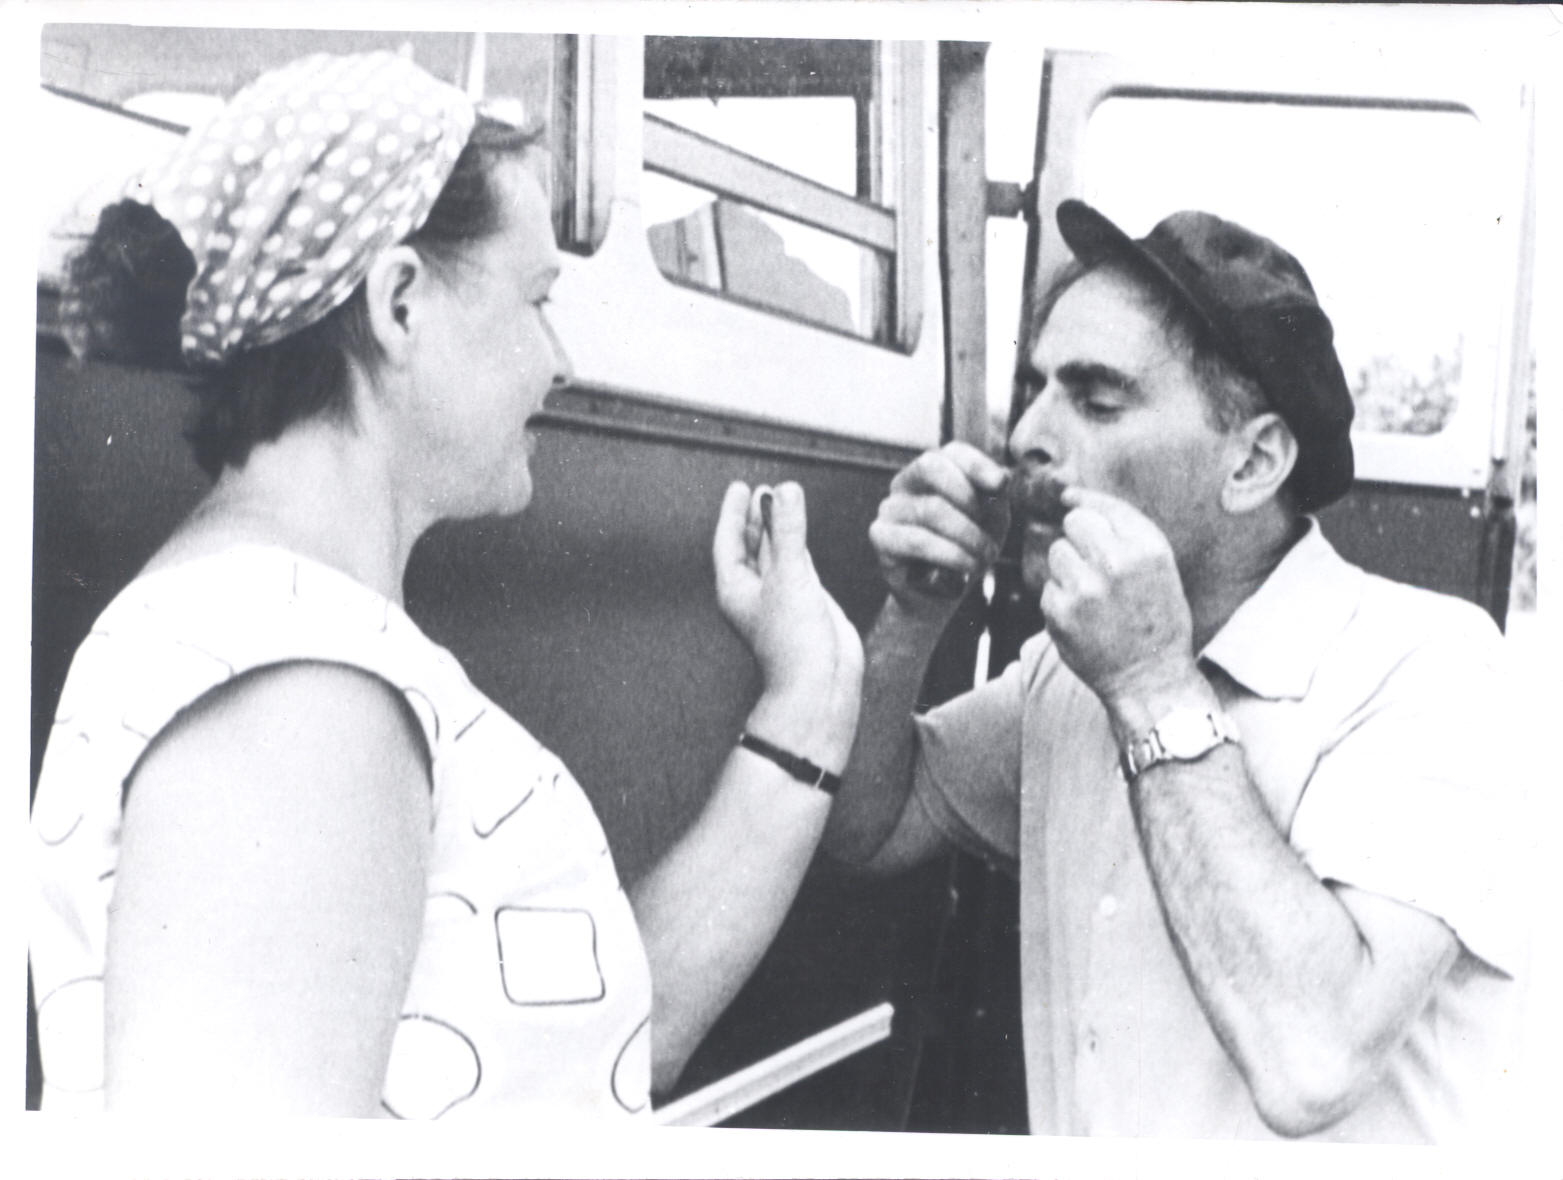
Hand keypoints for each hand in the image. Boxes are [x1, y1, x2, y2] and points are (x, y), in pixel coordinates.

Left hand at [713, 482, 863, 767]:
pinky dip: (799, 549)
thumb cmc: (794, 641)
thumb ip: (788, 530)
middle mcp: (755, 594)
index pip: (728, 542)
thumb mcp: (789, 575)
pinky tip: (802, 537)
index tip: (740, 487)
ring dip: (777, 531)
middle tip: (762, 491)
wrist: (820, 685)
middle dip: (755, 519)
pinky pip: (798, 568)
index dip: (733, 513)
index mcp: (735, 589)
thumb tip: (786, 491)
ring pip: (775, 556)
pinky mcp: (806, 605)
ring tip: (783, 503)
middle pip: (749, 547)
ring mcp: (781, 599)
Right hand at [869, 442, 1010, 617]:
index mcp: (934, 472)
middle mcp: (906, 483)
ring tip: (983, 558)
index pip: (952, 452)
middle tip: (986, 530)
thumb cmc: (966, 550)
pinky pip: (917, 540)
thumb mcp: (991, 520)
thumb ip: (995, 497)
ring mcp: (890, 508)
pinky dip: (950, 554)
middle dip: (967, 497)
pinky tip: (966, 566)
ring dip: (967, 536)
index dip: (977, 464)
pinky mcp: (881, 537)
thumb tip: (1001, 477)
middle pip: (930, 466)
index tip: (1001, 485)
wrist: (940, 595)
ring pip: (930, 509)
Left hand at [1041, 487, 1198, 706]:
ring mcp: (1085, 589)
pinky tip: (1083, 619)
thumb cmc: (1157, 619)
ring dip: (1067, 569)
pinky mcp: (1060, 613)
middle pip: (1074, 523)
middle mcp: (1116, 563)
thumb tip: (1071, 498)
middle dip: (1077, 537)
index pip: (1103, 506)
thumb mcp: (1159, 566)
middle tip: (1092, 562)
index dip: (1082, 500)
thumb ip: (1124, 531)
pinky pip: (1048, 589)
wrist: (1150, 678)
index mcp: (1147, 548)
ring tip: (1092, 595)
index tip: (1068, 498)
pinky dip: (1060, 601)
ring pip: (1057, 553)